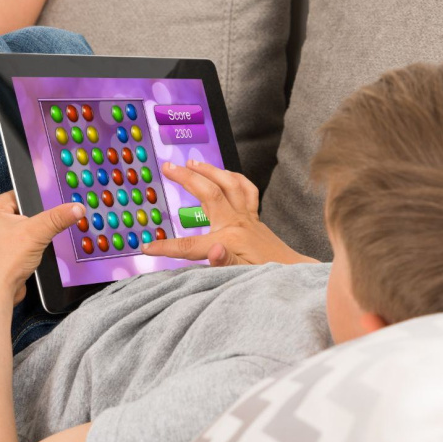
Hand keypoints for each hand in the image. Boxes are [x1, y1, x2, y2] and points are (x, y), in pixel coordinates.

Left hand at [0, 191, 83, 303]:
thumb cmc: (4, 262)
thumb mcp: (37, 233)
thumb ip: (57, 218)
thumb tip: (76, 208)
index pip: (14, 197)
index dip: (33, 205)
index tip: (45, 214)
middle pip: (14, 215)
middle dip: (28, 225)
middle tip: (36, 234)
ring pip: (11, 232)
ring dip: (23, 240)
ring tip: (27, 249)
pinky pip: (6, 247)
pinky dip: (16, 252)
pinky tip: (21, 259)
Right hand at [141, 160, 315, 266]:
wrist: (294, 275)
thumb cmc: (268, 278)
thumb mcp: (244, 277)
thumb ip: (225, 263)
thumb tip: (213, 250)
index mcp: (229, 241)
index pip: (190, 245)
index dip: (167, 247)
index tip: (148, 247)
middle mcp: (237, 224)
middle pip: (208, 193)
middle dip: (186, 179)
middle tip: (167, 167)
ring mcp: (247, 218)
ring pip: (228, 184)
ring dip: (209, 170)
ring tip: (191, 163)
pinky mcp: (254, 218)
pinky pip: (246, 190)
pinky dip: (235, 178)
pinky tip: (224, 173)